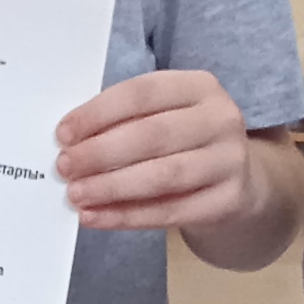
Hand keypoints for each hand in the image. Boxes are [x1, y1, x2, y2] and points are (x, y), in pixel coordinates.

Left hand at [53, 70, 257, 230]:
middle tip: (64, 167)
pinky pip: (170, 211)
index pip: (142, 93)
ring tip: (76, 194)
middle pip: (152, 135)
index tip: (63, 134)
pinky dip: (127, 216)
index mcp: (199, 86)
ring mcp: (230, 160)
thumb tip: (71, 142)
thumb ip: (125, 121)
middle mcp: (221, 119)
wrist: (240, 181)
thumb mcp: (165, 116)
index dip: (98, 113)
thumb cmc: (185, 142)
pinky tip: (96, 217)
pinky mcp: (229, 200)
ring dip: (112, 187)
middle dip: (101, 152)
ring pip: (163, 175)